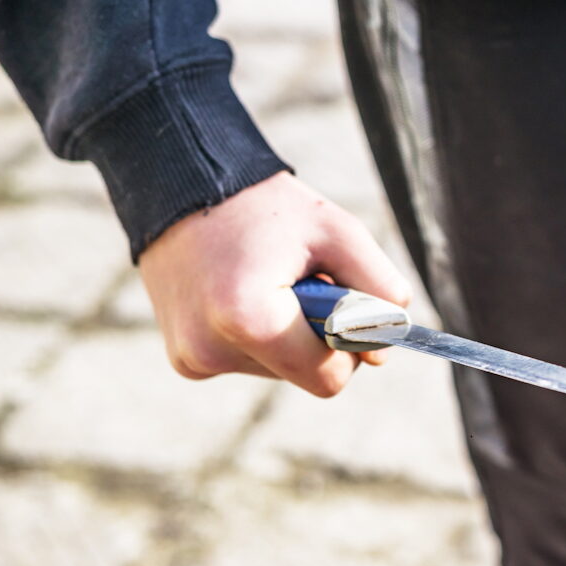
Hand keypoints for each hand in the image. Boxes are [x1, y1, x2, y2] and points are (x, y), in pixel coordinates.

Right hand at [138, 171, 411, 396]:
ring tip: (265, 279)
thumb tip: (382, 356)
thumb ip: (379, 291)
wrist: (184, 187)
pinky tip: (242, 291)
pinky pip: (247, 361)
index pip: (328, 378)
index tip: (340, 302)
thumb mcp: (340, 233)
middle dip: (316, 336)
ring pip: (276, 369)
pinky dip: (259, 334)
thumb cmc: (267, 207)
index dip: (348, 345)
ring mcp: (192, 359)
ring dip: (286, 332)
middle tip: (299, 279)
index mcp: (249, 320)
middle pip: (303, 375)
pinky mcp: (184, 359)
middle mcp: (211, 350)